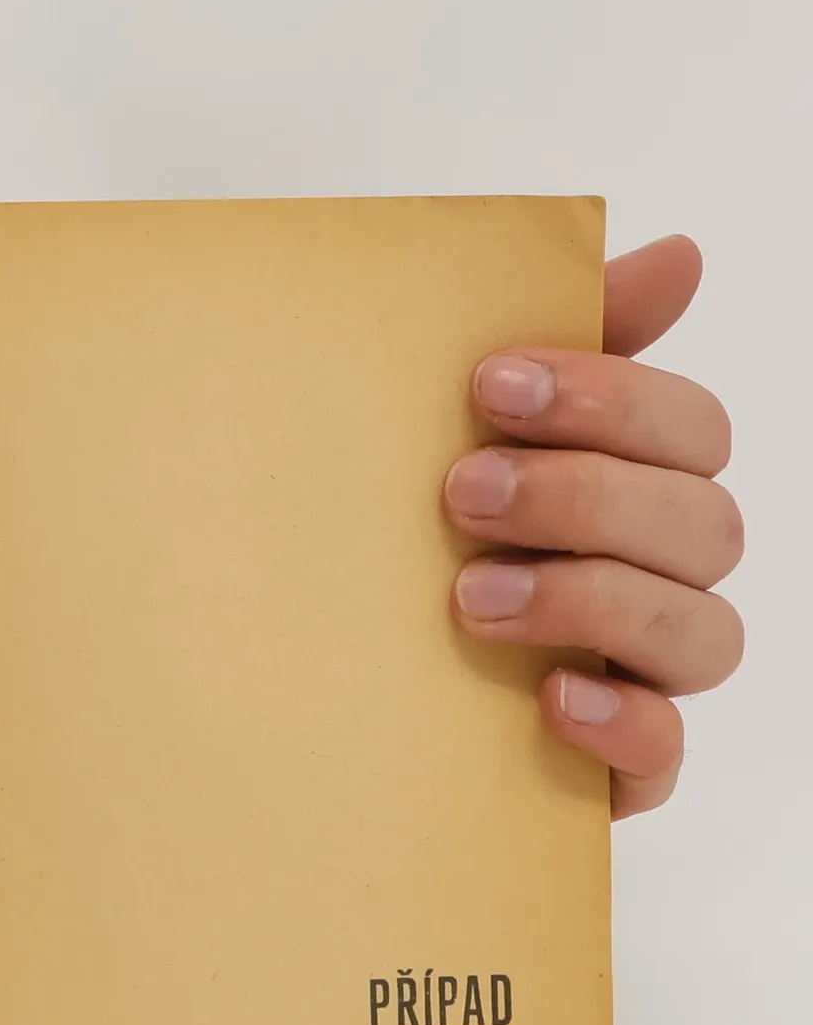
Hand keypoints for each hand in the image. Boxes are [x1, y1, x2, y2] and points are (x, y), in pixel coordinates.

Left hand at [446, 235, 742, 816]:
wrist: (319, 687)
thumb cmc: (407, 545)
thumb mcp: (451, 439)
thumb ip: (560, 346)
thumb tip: (683, 254)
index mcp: (634, 487)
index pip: (688, 428)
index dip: (609, 398)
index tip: (489, 385)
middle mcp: (657, 578)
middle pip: (704, 524)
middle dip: (585, 496)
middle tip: (461, 494)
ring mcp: (644, 676)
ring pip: (702, 633)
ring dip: (591, 600)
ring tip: (468, 597)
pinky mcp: (614, 770)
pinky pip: (666, 755)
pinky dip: (620, 723)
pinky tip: (549, 695)